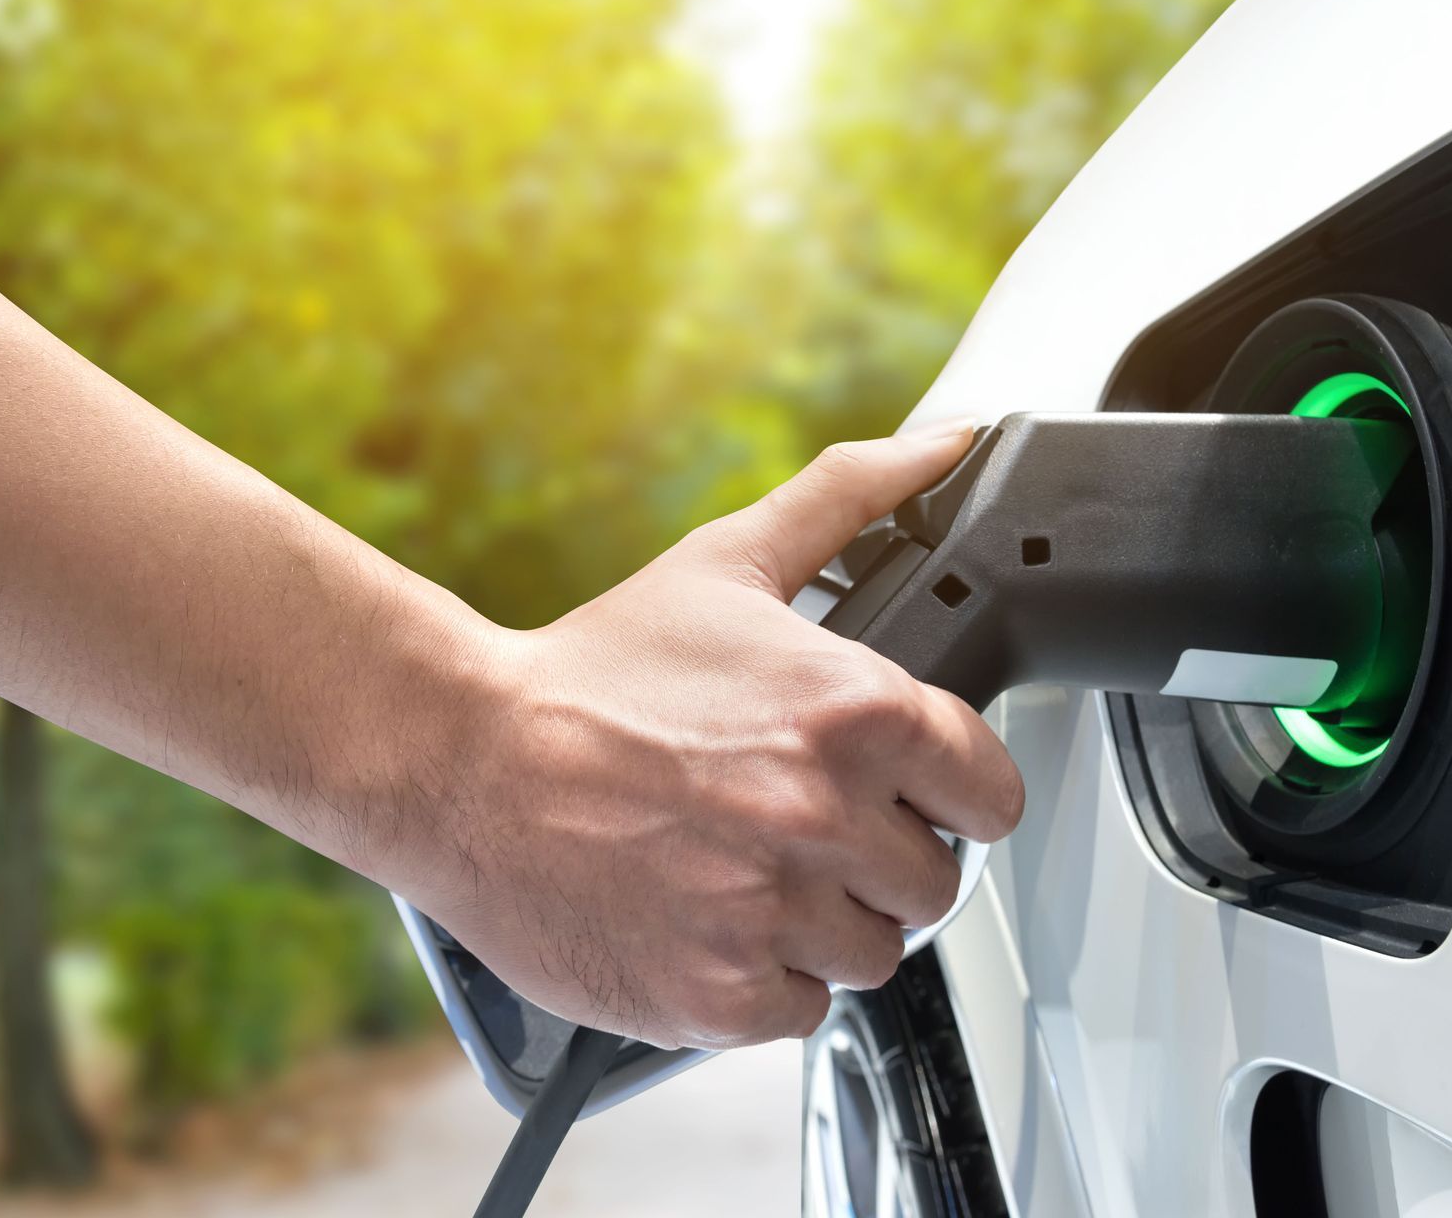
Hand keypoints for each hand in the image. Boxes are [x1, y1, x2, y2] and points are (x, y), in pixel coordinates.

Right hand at [390, 425, 1023, 1048]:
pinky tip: (711, 918)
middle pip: (933, 882)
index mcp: (854, 713)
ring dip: (824, 921)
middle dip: (879, 857)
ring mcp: (773, 915)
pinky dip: (764, 977)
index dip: (951, 792)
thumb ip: (852, 498)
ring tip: (749, 871)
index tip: (912, 792)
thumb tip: (948, 442)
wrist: (459, 762)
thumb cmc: (589, 671)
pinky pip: (802, 1010)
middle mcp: (826, 818)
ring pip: (873, 955)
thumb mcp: (728, 563)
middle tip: (803, 826)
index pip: (992, 794)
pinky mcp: (718, 994)